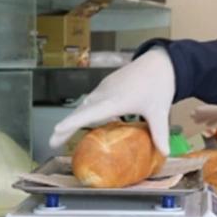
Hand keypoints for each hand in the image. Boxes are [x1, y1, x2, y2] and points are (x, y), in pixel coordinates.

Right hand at [49, 47, 175, 154]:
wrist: (160, 62)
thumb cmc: (159, 84)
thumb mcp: (159, 111)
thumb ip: (159, 133)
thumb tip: (163, 154)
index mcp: (117, 100)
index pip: (90, 113)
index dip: (73, 123)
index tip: (57, 130)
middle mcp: (106, 93)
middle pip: (80, 111)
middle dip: (65, 126)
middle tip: (53, 142)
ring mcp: (105, 88)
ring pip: (85, 105)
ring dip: (74, 119)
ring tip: (63, 134)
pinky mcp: (106, 85)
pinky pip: (92, 100)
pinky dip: (85, 111)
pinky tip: (87, 122)